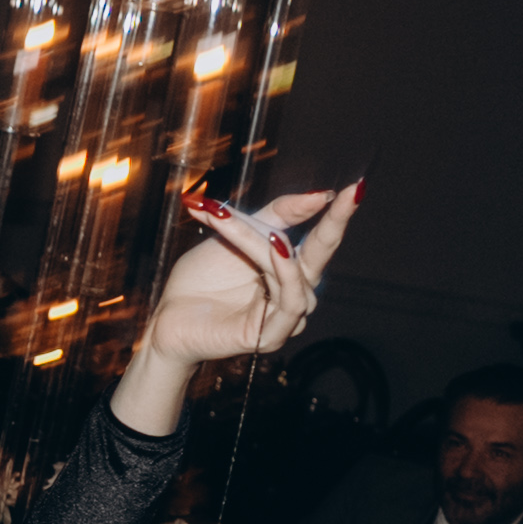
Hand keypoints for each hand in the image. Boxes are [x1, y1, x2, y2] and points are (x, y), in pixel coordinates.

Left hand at [113, 181, 355, 432]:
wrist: (167, 316)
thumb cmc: (201, 279)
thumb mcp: (236, 234)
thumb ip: (276, 216)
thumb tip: (317, 194)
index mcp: (289, 271)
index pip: (320, 241)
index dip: (337, 215)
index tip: (354, 187)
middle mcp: (293, 294)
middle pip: (319, 255)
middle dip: (333, 223)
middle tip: (341, 194)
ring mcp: (285, 317)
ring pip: (295, 273)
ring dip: (270, 243)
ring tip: (239, 222)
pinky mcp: (271, 335)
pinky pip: (289, 300)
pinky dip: (283, 270)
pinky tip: (276, 248)